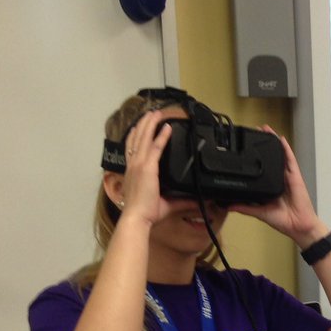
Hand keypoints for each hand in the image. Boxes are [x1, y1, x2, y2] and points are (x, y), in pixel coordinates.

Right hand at [119, 110, 173, 227]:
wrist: (137, 217)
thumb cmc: (146, 213)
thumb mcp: (166, 204)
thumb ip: (182, 201)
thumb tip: (198, 202)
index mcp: (132, 172)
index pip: (132, 149)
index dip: (136, 137)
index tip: (139, 127)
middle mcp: (133, 165)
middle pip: (137, 139)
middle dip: (144, 125)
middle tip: (150, 113)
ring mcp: (139, 165)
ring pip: (144, 138)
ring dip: (151, 124)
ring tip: (156, 113)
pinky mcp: (147, 167)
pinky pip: (155, 147)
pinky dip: (161, 136)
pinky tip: (167, 127)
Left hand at [228, 126, 328, 248]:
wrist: (298, 225)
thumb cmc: (283, 220)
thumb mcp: (259, 213)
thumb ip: (245, 208)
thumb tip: (229, 206)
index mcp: (270, 187)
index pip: (261, 169)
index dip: (254, 158)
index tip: (245, 148)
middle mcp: (279, 179)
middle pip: (270, 158)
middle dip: (263, 144)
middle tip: (254, 132)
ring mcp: (287, 176)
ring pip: (279, 155)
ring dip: (273, 142)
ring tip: (265, 129)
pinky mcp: (295, 177)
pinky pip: (290, 160)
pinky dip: (286, 149)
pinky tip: (281, 139)